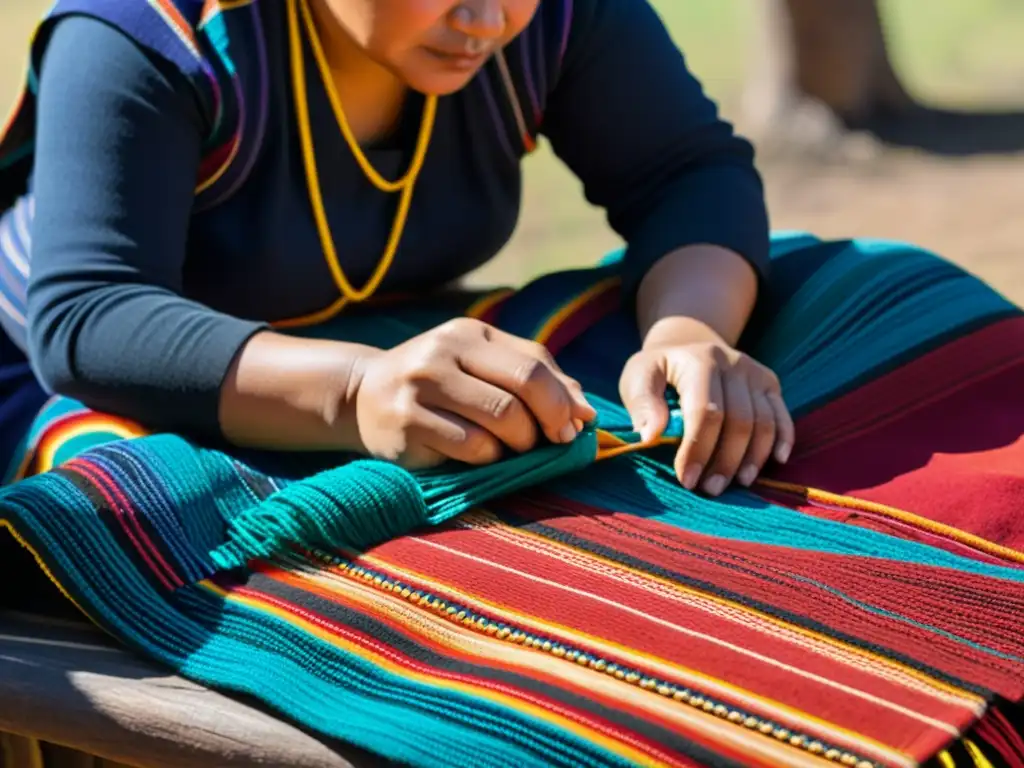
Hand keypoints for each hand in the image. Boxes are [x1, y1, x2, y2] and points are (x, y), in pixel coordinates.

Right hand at [352, 318, 595, 467]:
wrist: (362, 396)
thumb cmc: (438, 383)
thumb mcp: (481, 365)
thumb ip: (534, 376)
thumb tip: (584, 410)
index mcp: (468, 333)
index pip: (533, 364)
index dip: (562, 399)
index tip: (576, 424)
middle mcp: (442, 353)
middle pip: (521, 390)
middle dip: (549, 422)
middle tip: (553, 442)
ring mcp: (420, 387)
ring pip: (501, 422)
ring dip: (520, 444)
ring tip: (512, 448)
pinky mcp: (407, 424)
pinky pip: (472, 448)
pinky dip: (489, 458)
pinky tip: (480, 456)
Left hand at [619, 340, 793, 494]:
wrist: (686, 345)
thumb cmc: (658, 371)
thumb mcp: (638, 378)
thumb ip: (642, 405)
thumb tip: (650, 436)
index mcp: (700, 361)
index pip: (705, 411)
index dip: (697, 449)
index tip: (686, 480)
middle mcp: (733, 363)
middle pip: (739, 420)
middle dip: (725, 460)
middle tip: (711, 490)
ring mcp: (755, 373)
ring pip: (764, 422)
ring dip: (753, 458)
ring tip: (737, 484)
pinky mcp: (769, 382)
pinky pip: (782, 415)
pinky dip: (783, 440)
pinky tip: (776, 462)